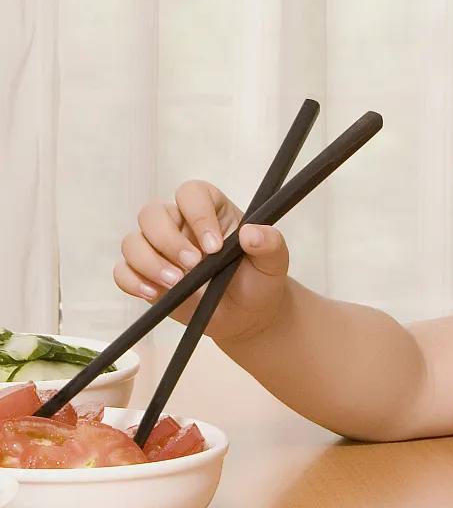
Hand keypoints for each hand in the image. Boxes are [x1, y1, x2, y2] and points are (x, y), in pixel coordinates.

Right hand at [114, 180, 290, 342]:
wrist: (249, 313)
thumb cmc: (259, 279)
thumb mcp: (274, 261)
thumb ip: (270, 243)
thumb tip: (252, 234)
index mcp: (211, 209)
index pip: (192, 193)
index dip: (198, 214)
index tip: (215, 246)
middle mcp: (179, 223)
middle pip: (152, 214)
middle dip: (168, 240)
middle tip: (193, 265)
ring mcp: (159, 249)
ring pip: (133, 241)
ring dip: (149, 262)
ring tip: (176, 283)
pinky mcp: (146, 276)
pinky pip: (123, 271)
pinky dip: (132, 281)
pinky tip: (154, 293)